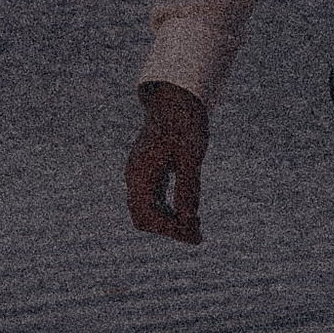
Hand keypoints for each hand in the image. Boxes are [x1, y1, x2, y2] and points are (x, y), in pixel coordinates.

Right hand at [126, 81, 207, 242]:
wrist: (177, 97)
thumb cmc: (185, 122)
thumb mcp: (191, 155)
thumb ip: (188, 187)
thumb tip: (189, 220)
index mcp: (140, 173)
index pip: (147, 217)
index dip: (170, 230)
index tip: (195, 235)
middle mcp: (135, 176)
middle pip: (144, 219)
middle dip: (169, 230)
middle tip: (198, 233)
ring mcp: (140, 174)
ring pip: (148, 212)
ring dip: (170, 223)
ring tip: (197, 225)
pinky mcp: (149, 172)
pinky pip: (154, 202)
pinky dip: (170, 212)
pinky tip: (190, 213)